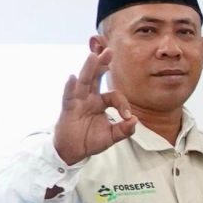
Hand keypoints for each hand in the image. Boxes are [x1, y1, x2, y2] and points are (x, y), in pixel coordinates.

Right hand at [51, 41, 133, 165]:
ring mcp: (77, 102)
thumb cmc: (91, 140)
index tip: (127, 117)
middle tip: (109, 50)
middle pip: (96, 78)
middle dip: (102, 64)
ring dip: (88, 69)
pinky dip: (70, 87)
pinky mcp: (68, 109)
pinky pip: (68, 96)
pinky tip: (73, 77)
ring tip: (93, 55)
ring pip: (83, 82)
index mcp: (100, 102)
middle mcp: (89, 98)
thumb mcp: (112, 136)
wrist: (73, 151)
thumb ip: (125, 130)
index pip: (115, 96)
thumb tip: (135, 120)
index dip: (123, 104)